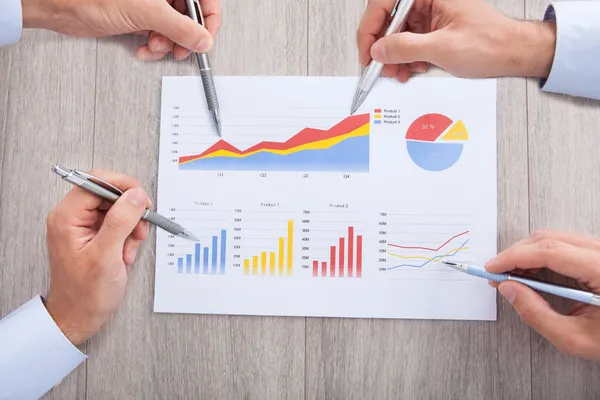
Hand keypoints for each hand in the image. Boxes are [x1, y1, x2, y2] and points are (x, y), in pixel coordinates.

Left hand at [21, 0, 221, 60]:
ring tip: (155, 47)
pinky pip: (160, 33)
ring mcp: (151, 3)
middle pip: (190, 14)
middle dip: (184, 36)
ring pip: (174, 27)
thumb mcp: (146, 12)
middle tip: (181, 49)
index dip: (209, 19)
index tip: (205, 37)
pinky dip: (155, 45)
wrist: (63, 7)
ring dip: (167, 44)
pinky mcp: (140, 16)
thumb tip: (203, 39)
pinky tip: (146, 48)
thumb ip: (180, 27)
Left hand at [44, 170, 150, 344]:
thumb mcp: (107, 255)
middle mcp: (72, 218)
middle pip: (107, 193)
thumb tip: (135, 195)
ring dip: (130, 226)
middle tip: (140, 226)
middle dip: (129, 210)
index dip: (122, 186)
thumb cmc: (85, 293)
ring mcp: (82, 226)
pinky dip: (127, 236)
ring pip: (116, 209)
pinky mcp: (93, 235)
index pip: (95, 181)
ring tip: (130, 247)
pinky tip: (125, 253)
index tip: (141, 199)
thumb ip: (121, 221)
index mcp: (67, 217)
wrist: (79, 316)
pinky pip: (116, 223)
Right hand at [356, 0, 556, 81]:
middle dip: (383, 46)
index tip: (367, 51)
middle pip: (388, 19)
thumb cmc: (492, 42)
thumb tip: (378, 50)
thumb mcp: (443, 48)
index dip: (371, 29)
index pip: (384, 3)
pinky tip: (412, 68)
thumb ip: (406, 48)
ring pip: (397, 33)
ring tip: (398, 71)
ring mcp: (430, 13)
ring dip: (394, 56)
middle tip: (379, 66)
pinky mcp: (433, 27)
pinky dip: (406, 57)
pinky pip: (409, 41)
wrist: (514, 53)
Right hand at [486, 230, 599, 360]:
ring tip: (512, 275)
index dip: (515, 257)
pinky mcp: (598, 256)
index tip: (493, 267)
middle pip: (549, 239)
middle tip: (498, 273)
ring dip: (528, 254)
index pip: (549, 251)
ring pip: (555, 239)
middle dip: (517, 254)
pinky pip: (565, 245)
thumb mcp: (574, 337)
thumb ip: (536, 313)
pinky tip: (532, 272)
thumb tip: (509, 289)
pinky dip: (542, 256)